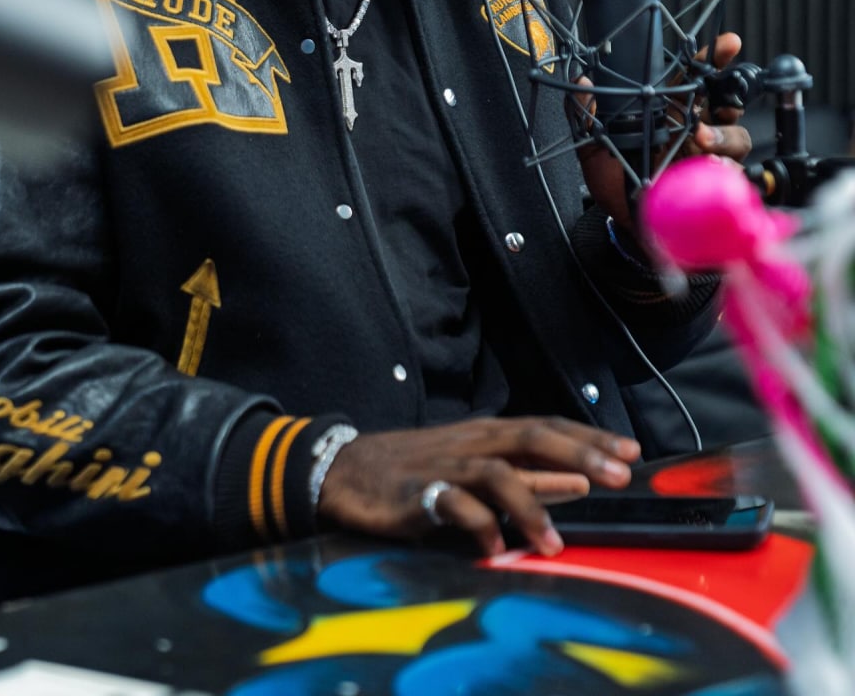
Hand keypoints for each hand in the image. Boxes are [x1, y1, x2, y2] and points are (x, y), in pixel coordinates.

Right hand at [316, 416, 640, 557]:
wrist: (345, 470)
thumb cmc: (416, 469)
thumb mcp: (473, 466)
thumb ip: (523, 473)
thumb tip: (577, 482)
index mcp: (488, 433)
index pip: (547, 425)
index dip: (588, 436)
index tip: (630, 452)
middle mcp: (472, 443)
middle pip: (532, 436)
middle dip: (578, 453)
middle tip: (617, 476)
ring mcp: (445, 467)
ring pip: (498, 473)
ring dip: (531, 504)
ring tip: (554, 542)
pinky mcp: (417, 494)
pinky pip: (453, 507)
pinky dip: (477, 526)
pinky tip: (494, 549)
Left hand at [579, 31, 751, 232]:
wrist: (626, 224)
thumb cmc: (615, 183)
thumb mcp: (593, 147)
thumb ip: (585, 113)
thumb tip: (581, 81)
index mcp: (669, 114)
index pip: (694, 79)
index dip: (711, 59)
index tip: (727, 43)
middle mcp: (695, 131)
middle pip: (728, 101)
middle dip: (733, 91)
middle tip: (723, 94)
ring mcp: (710, 159)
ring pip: (737, 136)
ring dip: (723, 135)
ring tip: (701, 140)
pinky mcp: (717, 186)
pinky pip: (735, 174)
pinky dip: (726, 170)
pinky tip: (711, 169)